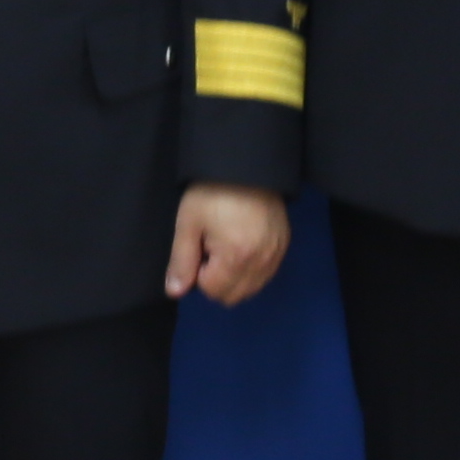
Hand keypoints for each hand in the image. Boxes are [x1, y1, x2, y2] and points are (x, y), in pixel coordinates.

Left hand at [166, 185, 290, 306]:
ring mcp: (276, 255)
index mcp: (237, 258)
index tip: (200, 248)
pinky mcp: (284, 246)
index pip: (213, 291)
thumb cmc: (212, 192)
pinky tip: (242, 245)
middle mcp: (261, 263)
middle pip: (233, 296)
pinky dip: (251, 270)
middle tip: (211, 248)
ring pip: (251, 289)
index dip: (199, 273)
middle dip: (217, 281)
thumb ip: (181, 261)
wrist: (246, 164)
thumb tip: (175, 293)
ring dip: (234, 278)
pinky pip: (265, 275)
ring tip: (227, 246)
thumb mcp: (189, 223)